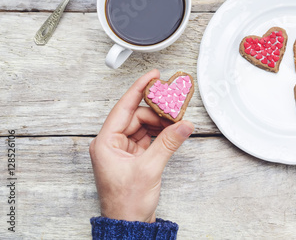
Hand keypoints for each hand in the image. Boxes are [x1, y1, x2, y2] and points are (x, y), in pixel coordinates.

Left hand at [89, 69, 193, 222]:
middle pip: (137, 116)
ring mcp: (123, 150)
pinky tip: (172, 133)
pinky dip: (160, 134)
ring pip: (144, 126)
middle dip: (157, 113)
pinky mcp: (134, 157)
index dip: (139, 89)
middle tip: (175, 109)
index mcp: (106, 142)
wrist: (129, 223)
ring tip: (176, 123)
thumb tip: (183, 125)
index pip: (124, 107)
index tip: (152, 76)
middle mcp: (112, 143)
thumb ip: (168, 143)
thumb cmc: (126, 203)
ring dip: (160, 124)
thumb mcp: (150, 168)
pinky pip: (148, 137)